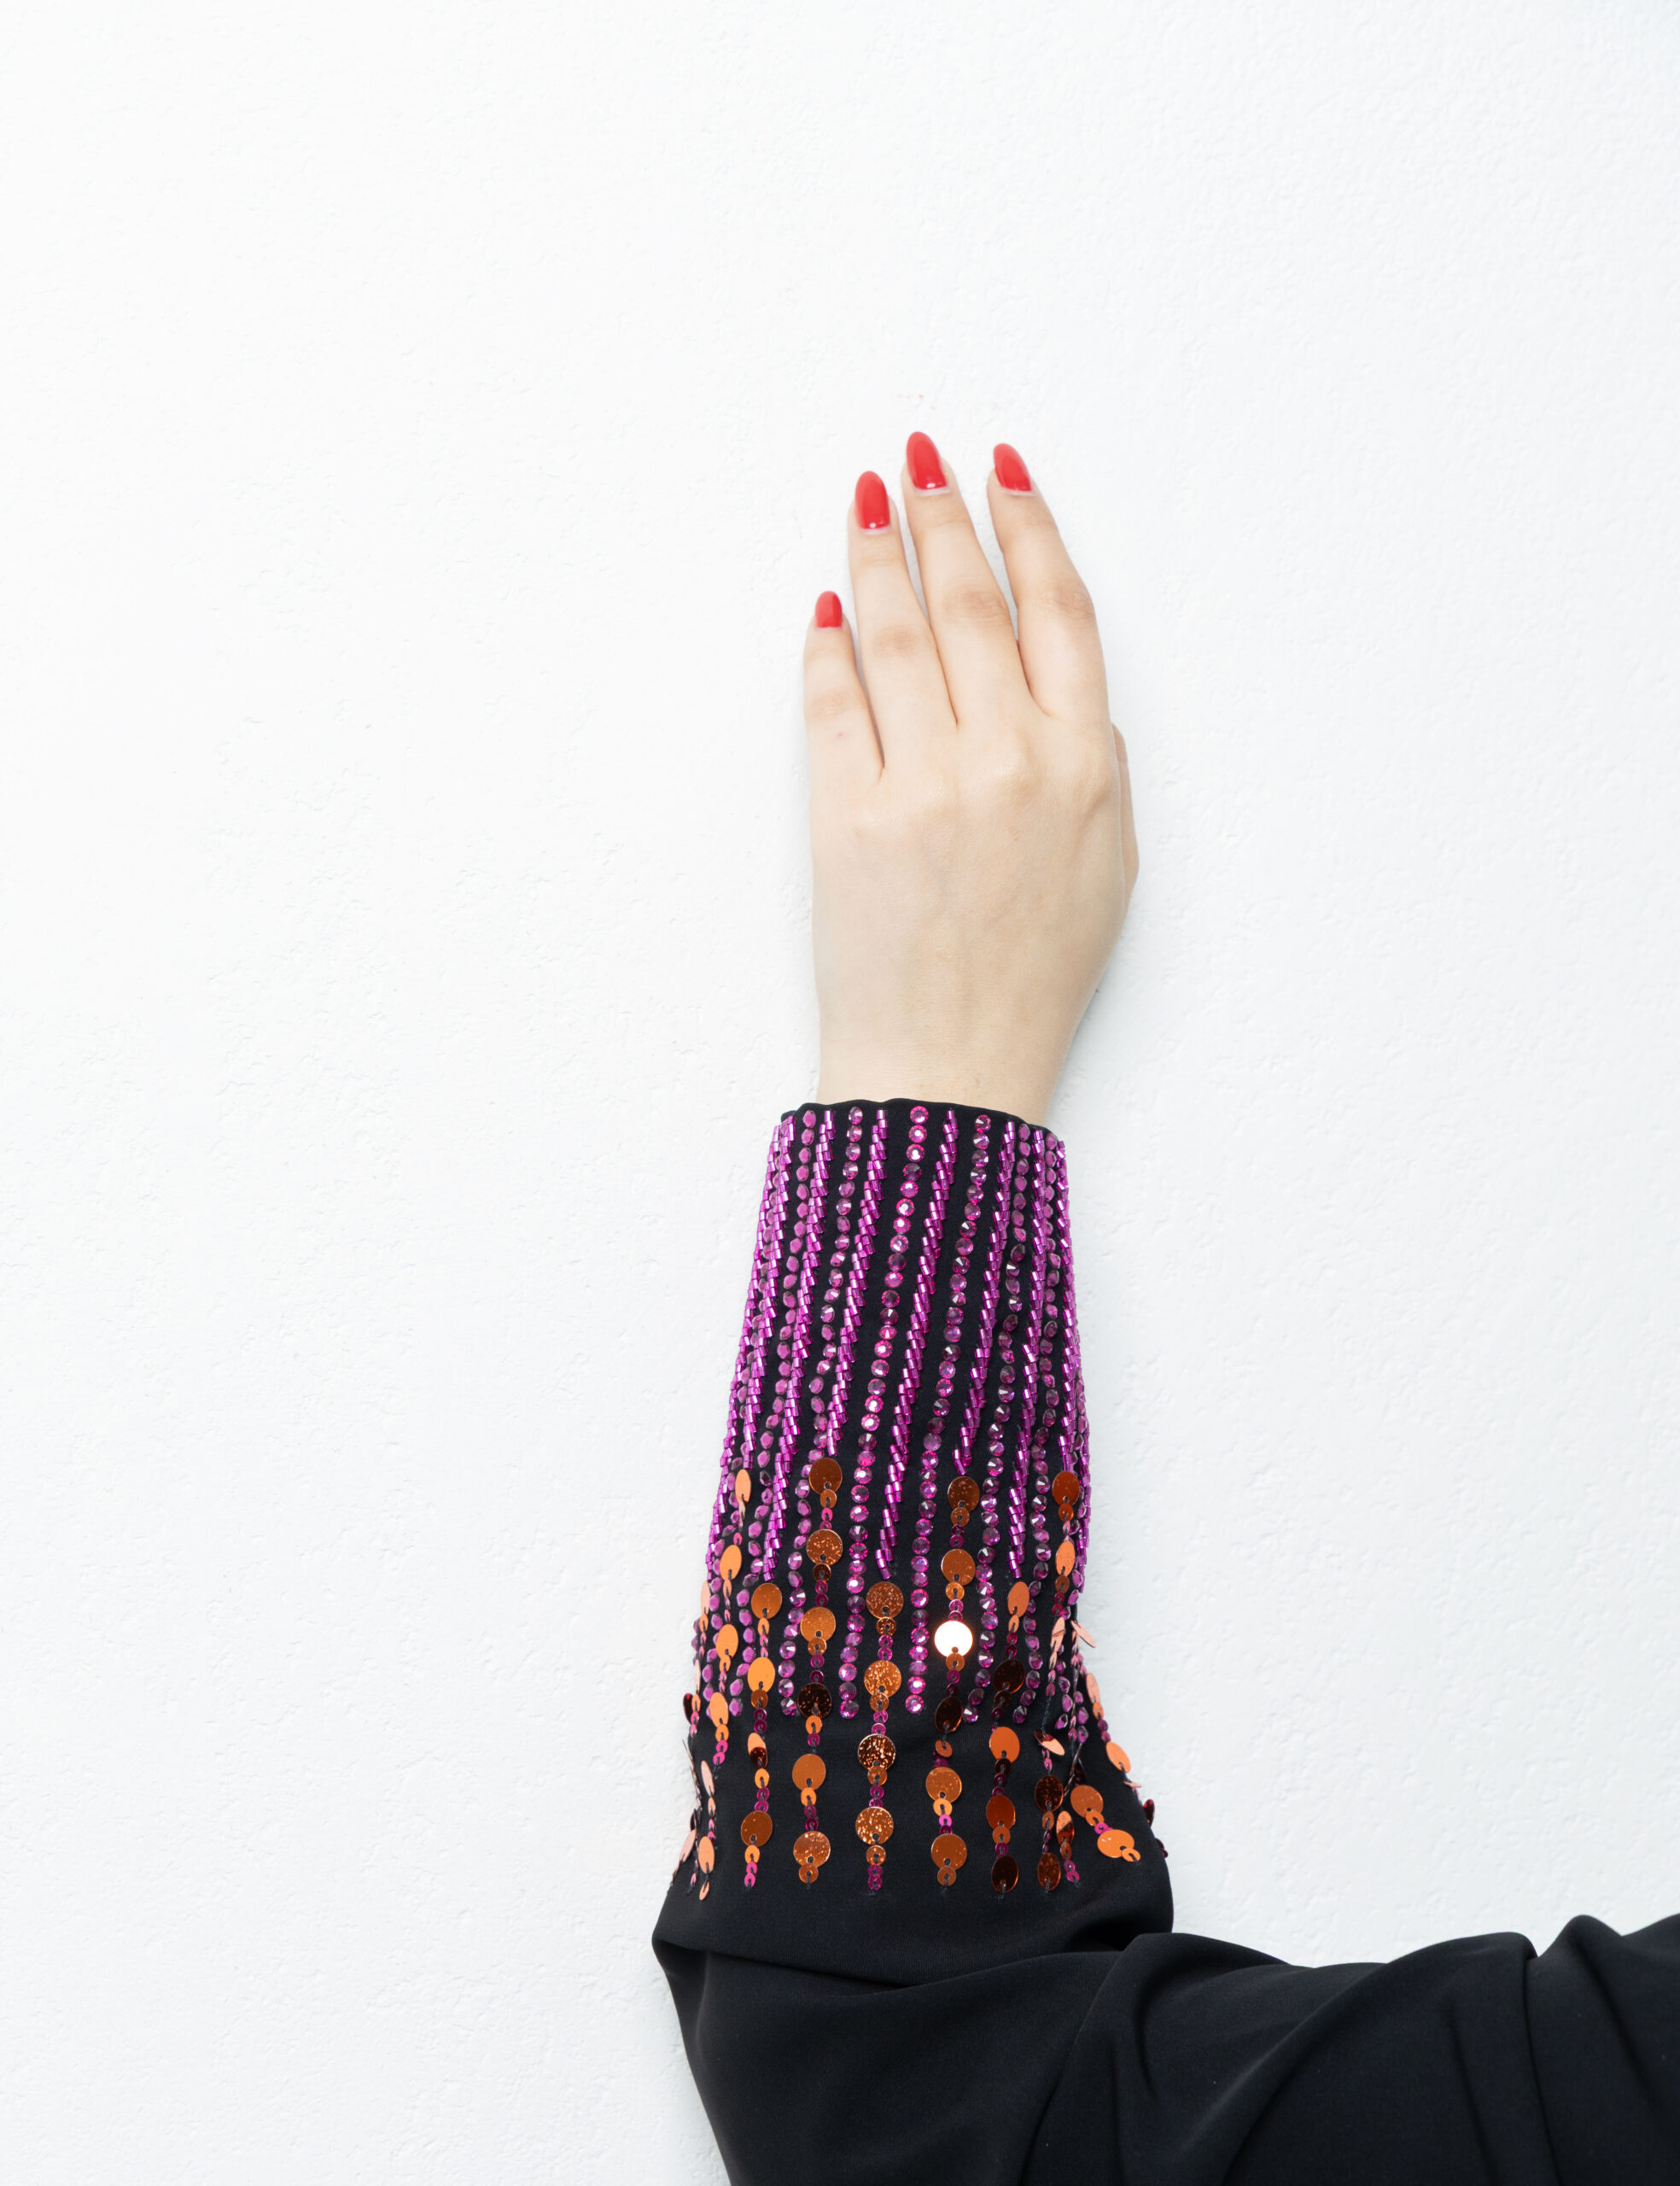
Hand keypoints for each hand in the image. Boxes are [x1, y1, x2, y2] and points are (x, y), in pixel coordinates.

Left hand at [803, 436, 1137, 1125]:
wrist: (954, 1070)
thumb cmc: (1034, 975)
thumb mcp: (1108, 865)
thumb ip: (1090, 761)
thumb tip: (1051, 679)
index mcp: (1084, 764)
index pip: (1060, 609)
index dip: (1029, 525)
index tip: (1001, 469)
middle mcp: (1011, 760)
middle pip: (973, 602)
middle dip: (944, 516)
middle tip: (918, 459)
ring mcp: (927, 785)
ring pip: (898, 634)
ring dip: (878, 556)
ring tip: (867, 503)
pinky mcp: (849, 818)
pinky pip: (833, 704)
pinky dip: (825, 646)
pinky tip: (823, 607)